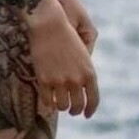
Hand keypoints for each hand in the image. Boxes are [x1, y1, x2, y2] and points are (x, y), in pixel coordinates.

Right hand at [26, 0, 98, 118]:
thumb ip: (84, 71)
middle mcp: (77, 80)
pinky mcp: (45, 80)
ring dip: (61, 107)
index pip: (93, 99)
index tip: (87, 115)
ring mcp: (60, 81)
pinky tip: (48, 99)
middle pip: (77, 106)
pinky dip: (48, 103)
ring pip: (62, 106)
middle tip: (71, 110)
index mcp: (89, 73)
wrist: (49, 24)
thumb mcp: (83, 53)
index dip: (90, 109)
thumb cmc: (67, 35)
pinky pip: (47, 101)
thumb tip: (82, 89)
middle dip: (75, 110)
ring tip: (59, 104)